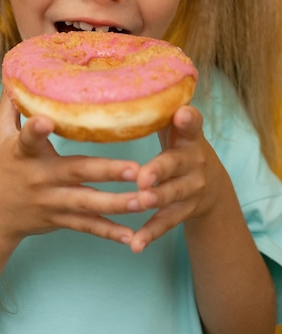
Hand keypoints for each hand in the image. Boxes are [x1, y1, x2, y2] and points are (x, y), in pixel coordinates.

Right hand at [0, 91, 140, 251]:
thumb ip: (11, 104)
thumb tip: (15, 72)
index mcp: (22, 154)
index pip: (28, 139)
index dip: (36, 130)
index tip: (46, 120)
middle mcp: (39, 178)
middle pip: (75, 173)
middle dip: (105, 171)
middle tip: (135, 168)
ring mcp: (51, 202)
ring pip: (87, 204)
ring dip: (117, 204)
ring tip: (146, 200)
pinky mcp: (60, 219)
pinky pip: (87, 227)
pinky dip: (110, 232)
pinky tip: (133, 237)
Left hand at [129, 105, 224, 252]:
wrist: (212, 184)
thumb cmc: (180, 147)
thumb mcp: (176, 129)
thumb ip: (157, 113)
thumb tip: (122, 90)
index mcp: (189, 138)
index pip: (192, 125)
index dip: (188, 119)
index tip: (182, 114)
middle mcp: (194, 162)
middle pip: (177, 164)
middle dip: (160, 170)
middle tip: (144, 176)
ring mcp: (192, 188)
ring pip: (173, 194)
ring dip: (157, 200)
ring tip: (140, 203)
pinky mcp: (186, 211)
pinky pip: (167, 222)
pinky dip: (151, 234)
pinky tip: (136, 244)